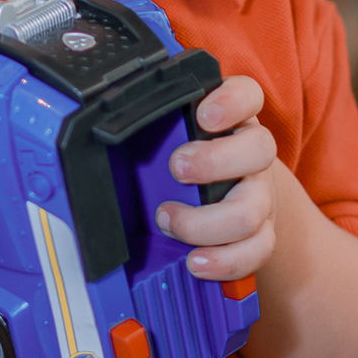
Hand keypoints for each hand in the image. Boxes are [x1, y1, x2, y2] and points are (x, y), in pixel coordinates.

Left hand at [155, 76, 277, 281]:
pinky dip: (224, 260)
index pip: (247, 96)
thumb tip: (96, 137)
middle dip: (214, 161)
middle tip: (176, 168)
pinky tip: (196, 261)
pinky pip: (257, 249)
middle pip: (259, 149)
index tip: (203, 115)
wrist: (221, 196)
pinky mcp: (261, 232)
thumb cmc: (189, 159)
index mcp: (232, 120)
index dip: (231, 102)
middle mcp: (252, 154)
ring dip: (205, 222)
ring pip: (252, 208)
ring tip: (167, 220)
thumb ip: (151, 129)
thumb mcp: (171, 136)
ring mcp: (259, 194)